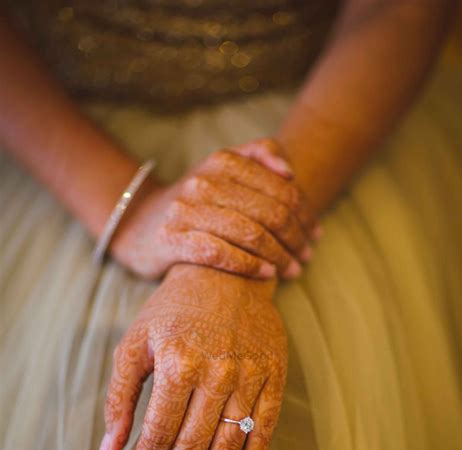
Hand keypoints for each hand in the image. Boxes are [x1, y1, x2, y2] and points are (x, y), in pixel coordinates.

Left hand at [97, 264, 287, 449]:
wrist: (226, 271)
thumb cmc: (172, 309)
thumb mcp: (134, 343)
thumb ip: (119, 398)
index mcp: (177, 363)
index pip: (156, 434)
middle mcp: (216, 374)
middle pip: (190, 447)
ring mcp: (250, 376)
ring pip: (227, 446)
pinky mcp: (273, 376)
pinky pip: (264, 431)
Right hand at [109, 138, 319, 279]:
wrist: (140, 225)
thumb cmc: (196, 204)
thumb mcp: (223, 171)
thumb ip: (257, 157)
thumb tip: (290, 172)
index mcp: (223, 161)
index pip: (282, 188)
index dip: (305, 214)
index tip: (315, 235)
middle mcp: (204, 181)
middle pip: (270, 211)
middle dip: (296, 238)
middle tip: (307, 258)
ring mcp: (186, 210)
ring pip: (249, 233)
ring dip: (279, 256)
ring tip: (292, 271)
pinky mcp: (172, 239)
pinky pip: (219, 253)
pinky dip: (248, 265)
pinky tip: (266, 274)